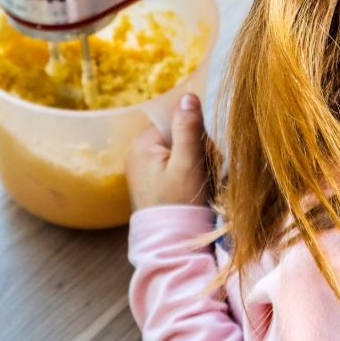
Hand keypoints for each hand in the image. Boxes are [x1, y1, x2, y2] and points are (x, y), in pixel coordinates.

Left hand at [126, 94, 210, 211]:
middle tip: (202, 169)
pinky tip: (191, 188)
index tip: (202, 151)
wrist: (171, 244)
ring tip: (197, 181)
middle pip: (174, 135)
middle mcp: (136, 153)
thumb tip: (188, 96)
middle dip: (193, 148)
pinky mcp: (149, 183)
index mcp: (141, 144)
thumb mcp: (187, 162)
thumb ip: (187, 128)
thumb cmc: (179, 203)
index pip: (173, 120)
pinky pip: (172, 166)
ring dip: (191, 161)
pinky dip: (185, 173)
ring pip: (176, 151)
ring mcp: (142, 169)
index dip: (192, 131)